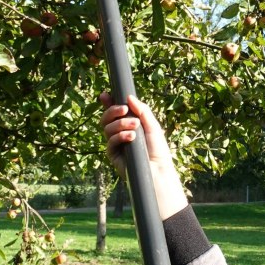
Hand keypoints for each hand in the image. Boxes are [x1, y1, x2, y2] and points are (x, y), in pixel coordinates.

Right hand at [98, 93, 189, 219]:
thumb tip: (129, 97)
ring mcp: (116, 144)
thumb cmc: (158, 150)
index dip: (108, 102)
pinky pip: (110, 141)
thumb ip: (142, 111)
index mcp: (129, 125)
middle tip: (124, 109)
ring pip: (107, 128)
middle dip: (112, 111)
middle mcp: (120, 133)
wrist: (158, 170)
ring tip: (135, 126)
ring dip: (119, 123)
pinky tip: (130, 136)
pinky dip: (119, 136)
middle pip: (106, 118)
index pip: (115, 112)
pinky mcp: (113, 155)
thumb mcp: (152, 126)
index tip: (105, 94)